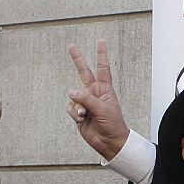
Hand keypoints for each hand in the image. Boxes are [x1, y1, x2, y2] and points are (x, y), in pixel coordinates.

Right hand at [68, 40, 130, 160]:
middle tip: (71, 46)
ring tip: (85, 115)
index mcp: (105, 89)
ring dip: (77, 107)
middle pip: (83, 72)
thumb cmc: (113, 124)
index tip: (100, 41)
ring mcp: (85, 102)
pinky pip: (70, 108)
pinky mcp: (78, 113)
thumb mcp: (103, 109)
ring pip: (73, 97)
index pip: (102, 68)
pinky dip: (74, 114)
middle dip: (77, 59)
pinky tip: (81, 120)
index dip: (101, 54)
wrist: (110, 142)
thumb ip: (86, 98)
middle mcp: (94, 93)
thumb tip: (71, 92)